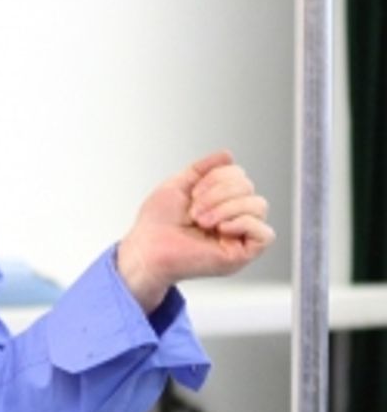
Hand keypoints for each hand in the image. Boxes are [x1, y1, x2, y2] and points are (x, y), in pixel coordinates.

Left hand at [116, 151, 274, 312]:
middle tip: (195, 211)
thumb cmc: (155, 226)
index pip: (240, 176)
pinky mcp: (241, 255)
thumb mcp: (178, 185)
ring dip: (227, 207)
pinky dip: (244, 223)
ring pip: (259, 206)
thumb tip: (227, 156)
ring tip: (202, 221)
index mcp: (219, 203)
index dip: (218, 177)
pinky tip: (221, 228)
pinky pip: (265, 234)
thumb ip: (203, 168)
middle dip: (220, 193)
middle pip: (249, 187)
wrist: (146, 250)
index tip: (193, 194)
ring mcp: (237, 237)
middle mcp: (231, 219)